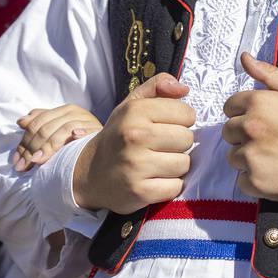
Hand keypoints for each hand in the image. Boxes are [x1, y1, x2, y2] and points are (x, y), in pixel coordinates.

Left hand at [13, 104, 104, 171]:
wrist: (110, 144)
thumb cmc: (81, 140)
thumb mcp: (58, 130)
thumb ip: (40, 124)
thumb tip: (20, 121)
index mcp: (64, 110)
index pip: (38, 123)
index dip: (25, 142)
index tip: (17, 162)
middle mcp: (75, 112)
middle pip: (46, 128)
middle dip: (31, 148)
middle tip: (22, 167)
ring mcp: (87, 120)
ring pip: (61, 130)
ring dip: (48, 147)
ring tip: (37, 161)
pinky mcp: (97, 130)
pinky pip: (84, 131)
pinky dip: (78, 134)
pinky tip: (72, 139)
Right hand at [72, 73, 194, 215]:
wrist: (89, 173)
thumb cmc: (119, 135)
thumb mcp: (132, 105)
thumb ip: (158, 87)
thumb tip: (184, 89)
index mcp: (135, 111)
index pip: (187, 114)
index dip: (181, 121)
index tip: (166, 127)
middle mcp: (135, 136)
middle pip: (187, 139)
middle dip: (178, 144)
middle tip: (160, 147)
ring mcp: (136, 165)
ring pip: (184, 164)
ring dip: (175, 166)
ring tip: (157, 163)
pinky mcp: (139, 191)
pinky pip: (175, 187)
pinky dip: (168, 186)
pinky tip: (154, 180)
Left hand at [222, 53, 277, 203]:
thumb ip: (270, 74)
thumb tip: (244, 58)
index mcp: (258, 103)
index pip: (230, 107)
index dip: (246, 113)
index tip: (265, 121)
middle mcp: (251, 127)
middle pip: (229, 132)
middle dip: (245, 135)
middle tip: (273, 140)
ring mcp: (252, 157)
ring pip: (234, 157)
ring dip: (249, 158)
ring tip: (276, 157)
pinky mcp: (256, 182)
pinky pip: (242, 180)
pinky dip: (255, 180)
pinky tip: (276, 173)